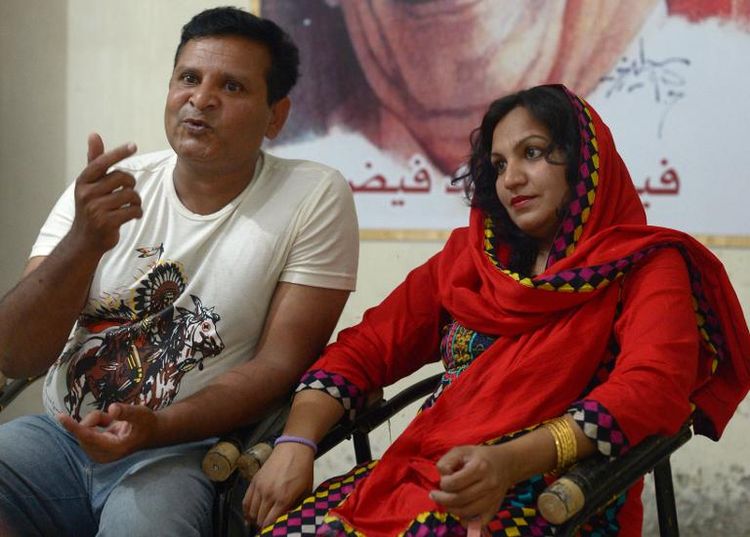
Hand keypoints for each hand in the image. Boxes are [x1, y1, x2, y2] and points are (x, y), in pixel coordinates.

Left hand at [57, 402, 158, 462]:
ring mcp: (99, 454)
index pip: (88, 437)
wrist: (151, 432)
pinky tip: (108, 426)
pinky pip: (85, 433)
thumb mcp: (141, 414)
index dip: (74, 426)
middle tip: (111, 416)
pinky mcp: (95, 451)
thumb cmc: (147, 423)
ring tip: (112, 422)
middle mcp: (104, 455)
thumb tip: (112, 409)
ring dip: (95, 422)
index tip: (60, 417)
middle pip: (85, 432)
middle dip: (94, 420)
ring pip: (84, 431)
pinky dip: (95, 424)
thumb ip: (126, 412)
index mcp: (114, 448)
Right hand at [69, 133, 141, 255]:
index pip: (102, 162)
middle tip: (128, 191)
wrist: (85, 239)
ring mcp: (96, 209)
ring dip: (136, 201)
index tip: (133, 145)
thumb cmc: (91, 207)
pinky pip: (134, 211)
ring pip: (131, 195)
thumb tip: (94, 134)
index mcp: (83, 181)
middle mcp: (87, 193)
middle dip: (131, 184)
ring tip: (129, 206)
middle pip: (123, 178)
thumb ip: (94, 160)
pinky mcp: (107, 223)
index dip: (118, 153)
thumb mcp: (89, 184)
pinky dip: (137, 213)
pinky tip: (132, 216)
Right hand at [243, 442, 314, 528]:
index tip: (274, 530)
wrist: (294, 448)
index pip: (270, 522)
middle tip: (268, 527)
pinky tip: (250, 515)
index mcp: (283, 498)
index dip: (271, 529)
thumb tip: (291, 518)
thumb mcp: (306, 491)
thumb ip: (298, 506)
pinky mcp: (254, 481)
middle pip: (260, 519)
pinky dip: (246, 510)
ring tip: (260, 522)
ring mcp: (260, 487)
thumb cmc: (302, 468)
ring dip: (255, 519)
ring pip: (251, 512)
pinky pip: (246, 501)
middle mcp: (269, 494)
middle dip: (264, 526)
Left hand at [430, 445, 512, 525]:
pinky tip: (459, 514)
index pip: (454, 483)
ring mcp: (493, 498)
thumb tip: (442, 478)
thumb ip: (447, 462)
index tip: (442, 481)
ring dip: (451, 509)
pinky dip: (467, 521)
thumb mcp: (461, 450)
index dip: (443, 484)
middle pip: (459, 499)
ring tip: (445, 502)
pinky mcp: (495, 507)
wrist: (505, 463)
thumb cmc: (479, 456)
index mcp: (479, 467)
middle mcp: (488, 484)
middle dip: (442, 499)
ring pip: (467, 511)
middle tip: (435, 495)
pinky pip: (480, 521)